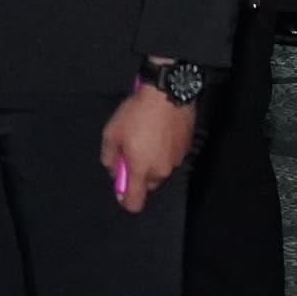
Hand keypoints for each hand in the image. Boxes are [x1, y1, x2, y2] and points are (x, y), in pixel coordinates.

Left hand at [101, 81, 196, 213]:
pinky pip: (171, 156)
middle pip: (149, 185)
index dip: (125, 198)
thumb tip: (114, 168)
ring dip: (152, 161)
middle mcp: (161, 170)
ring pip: (160, 169)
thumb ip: (109, 158)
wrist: (168, 93)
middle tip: (132, 151)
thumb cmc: (136, 114)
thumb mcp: (111, 133)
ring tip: (147, 136)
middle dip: (139, 174)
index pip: (134, 202)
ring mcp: (177, 159)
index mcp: (142, 170)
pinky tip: (160, 131)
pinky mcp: (187, 147)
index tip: (121, 181)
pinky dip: (164, 150)